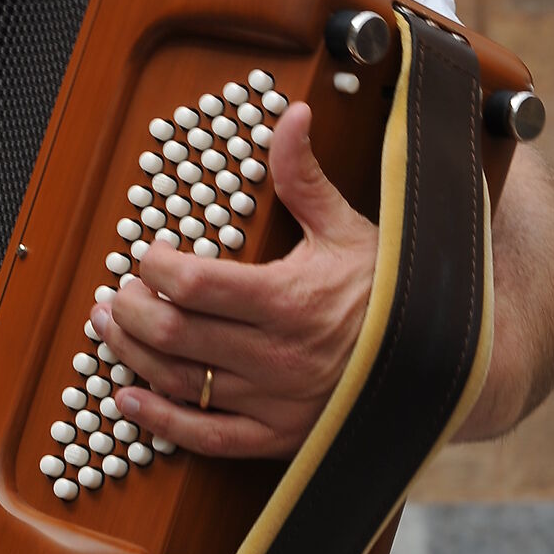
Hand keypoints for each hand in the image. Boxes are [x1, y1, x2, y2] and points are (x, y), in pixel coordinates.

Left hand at [91, 102, 377, 459]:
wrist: (444, 362)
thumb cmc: (391, 291)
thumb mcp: (349, 228)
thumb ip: (304, 177)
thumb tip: (291, 115)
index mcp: (290, 300)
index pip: (196, 284)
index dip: (156, 268)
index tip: (146, 254)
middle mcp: (278, 356)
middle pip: (175, 333)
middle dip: (131, 310)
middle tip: (116, 292)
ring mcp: (277, 402)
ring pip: (181, 382)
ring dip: (132, 354)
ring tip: (109, 329)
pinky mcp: (279, 438)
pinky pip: (206, 437)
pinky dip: (159, 421)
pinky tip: (128, 400)